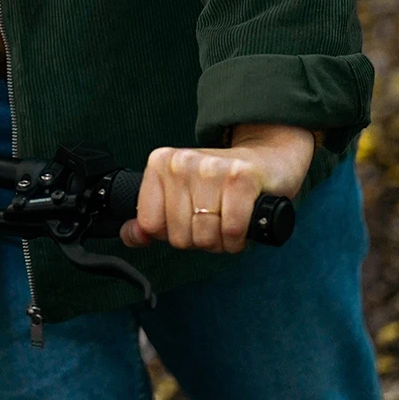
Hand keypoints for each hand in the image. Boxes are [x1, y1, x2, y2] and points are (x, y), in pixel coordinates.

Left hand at [120, 122, 315, 253]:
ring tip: (229, 220)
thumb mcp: (179, 195)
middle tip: (215, 220)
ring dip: (222, 241)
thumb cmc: (220, 184)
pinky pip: (232, 230)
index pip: (150, 224)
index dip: (172, 233)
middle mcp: (182, 162)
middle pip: (179, 236)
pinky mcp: (241, 177)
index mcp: (160, 163)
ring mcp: (211, 168)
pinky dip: (239, 238)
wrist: (266, 159)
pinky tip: (243, 224)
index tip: (188, 219)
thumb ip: (151, 218)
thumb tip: (131, 236)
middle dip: (200, 239)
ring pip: (205, 237)